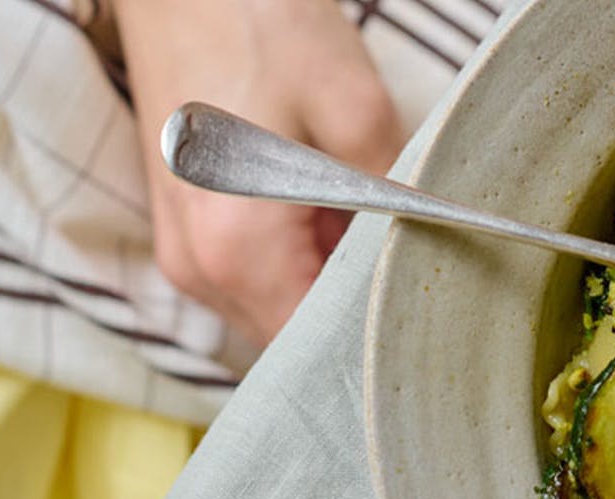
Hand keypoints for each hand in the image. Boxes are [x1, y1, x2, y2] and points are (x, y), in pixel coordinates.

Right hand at [117, 0, 402, 344]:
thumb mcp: (353, 108)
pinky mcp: (189, 231)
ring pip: (281, 306)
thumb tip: (428, 259)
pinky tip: (325, 201)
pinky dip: (301, 253)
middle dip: (354, 302)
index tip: (426, 305)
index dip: (376, 333)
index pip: (317, 349)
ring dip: (328, 275)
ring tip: (357, 209)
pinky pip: (260, 274)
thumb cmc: (257, 26)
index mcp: (234, 253)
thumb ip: (393, 203)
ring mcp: (186, 255)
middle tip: (404, 247)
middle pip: (298, 335)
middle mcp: (199, 272)